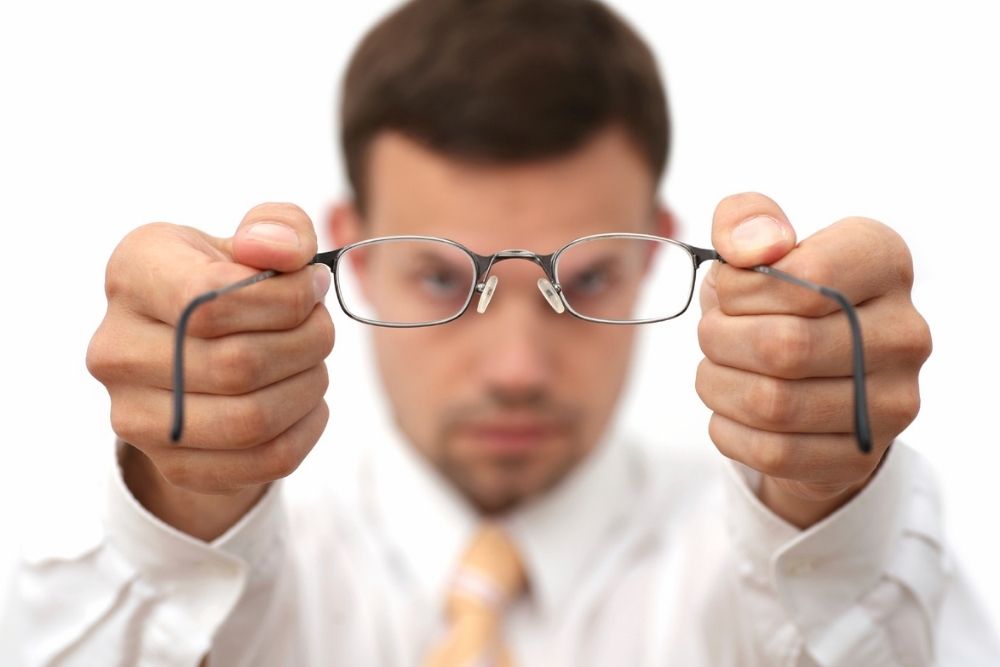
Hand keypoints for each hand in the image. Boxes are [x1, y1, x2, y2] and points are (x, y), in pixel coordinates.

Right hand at [87, 203, 333, 539]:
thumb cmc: (234, 284)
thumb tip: (281, 252)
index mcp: (132, 273)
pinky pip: (264, 460)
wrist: (198, 352)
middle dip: (308, 342)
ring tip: (313, 363)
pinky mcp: (171, 463)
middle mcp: (115, 347)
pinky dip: (305, 429)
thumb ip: (280, 227)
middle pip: (239, 364)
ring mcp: (134, 415)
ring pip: (253, 419)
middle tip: (321, 328)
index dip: (284, 298)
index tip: (312, 287)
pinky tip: (305, 401)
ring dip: (309, 387)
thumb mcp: (256, 240)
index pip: (209, 300)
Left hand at [696, 193, 931, 527]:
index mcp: (884, 260)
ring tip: (717, 370)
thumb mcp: (754, 246)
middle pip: (783, 346)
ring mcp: (893, 400)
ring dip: (718, 386)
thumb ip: (744, 220)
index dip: (742, 289)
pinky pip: (773, 452)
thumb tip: (755, 247)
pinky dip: (729, 429)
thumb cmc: (775, 298)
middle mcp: (905, 330)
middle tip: (713, 335)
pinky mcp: (863, 454)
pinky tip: (731, 410)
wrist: (808, 374)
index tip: (729, 293)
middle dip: (720, 340)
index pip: (806, 277)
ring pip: (773, 404)